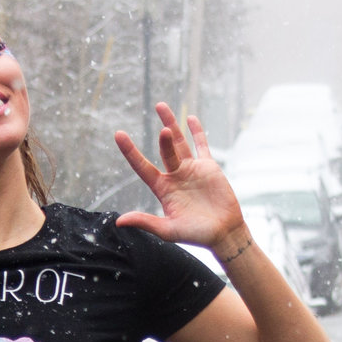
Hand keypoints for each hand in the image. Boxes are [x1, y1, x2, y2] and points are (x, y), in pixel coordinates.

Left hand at [112, 104, 247, 249]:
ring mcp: (191, 169)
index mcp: (162, 189)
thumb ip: (145, 221)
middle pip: (164, 150)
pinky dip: (196, 132)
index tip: (119, 134)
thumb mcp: (168, 230)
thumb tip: (119, 221)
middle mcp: (174, 176)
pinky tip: (190, 118)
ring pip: (179, 142)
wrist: (223, 233)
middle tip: (162, 127)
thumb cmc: (195, 235)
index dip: (130, 151)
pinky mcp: (208, 167)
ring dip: (171, 125)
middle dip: (163, 139)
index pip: (142, 166)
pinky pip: (201, 145)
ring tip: (160, 107)